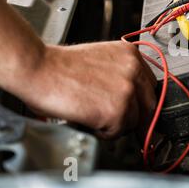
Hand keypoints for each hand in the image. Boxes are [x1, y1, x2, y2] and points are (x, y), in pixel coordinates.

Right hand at [15, 41, 156, 138]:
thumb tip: (134, 96)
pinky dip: (102, 132)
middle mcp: (134, 70)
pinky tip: (88, 118)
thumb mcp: (103, 60)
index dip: (140, 102)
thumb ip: (122, 74)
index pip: (150, 86)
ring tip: (93, 114)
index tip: (136, 111)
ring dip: (115, 124)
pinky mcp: (116, 110)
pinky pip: (117, 132)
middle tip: (119, 122)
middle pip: (149, 105)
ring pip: (134, 121)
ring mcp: (127, 90)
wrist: (38, 68)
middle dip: (135, 117)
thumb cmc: (60, 67)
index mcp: (131, 55)